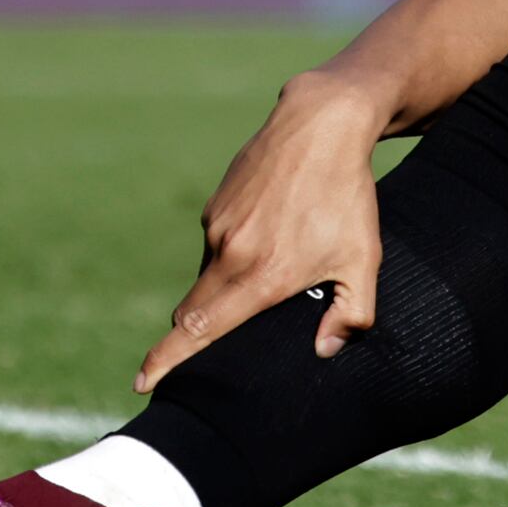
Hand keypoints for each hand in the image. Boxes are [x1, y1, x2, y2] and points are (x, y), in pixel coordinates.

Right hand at [134, 73, 387, 392]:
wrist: (321, 124)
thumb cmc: (348, 195)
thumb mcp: (365, 259)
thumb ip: (352, 314)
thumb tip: (324, 350)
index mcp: (260, 276)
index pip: (200, 330)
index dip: (167, 360)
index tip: (142, 382)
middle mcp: (229, 253)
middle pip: (193, 311)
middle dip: (192, 336)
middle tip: (207, 349)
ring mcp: (218, 224)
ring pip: (209, 274)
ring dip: (227, 286)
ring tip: (271, 269)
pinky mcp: (217, 202)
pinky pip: (217, 242)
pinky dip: (234, 252)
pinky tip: (270, 234)